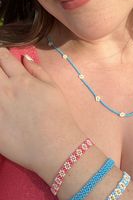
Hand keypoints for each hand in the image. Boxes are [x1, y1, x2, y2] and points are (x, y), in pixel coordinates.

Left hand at [0, 48, 86, 182]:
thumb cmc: (59, 116)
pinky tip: (2, 106)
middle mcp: (5, 91)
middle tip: (1, 76)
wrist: (56, 146)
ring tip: (2, 91)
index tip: (1, 57)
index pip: (4, 57)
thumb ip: (38, 71)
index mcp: (22, 80)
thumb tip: (24, 57)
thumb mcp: (54, 89)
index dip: (1, 54)